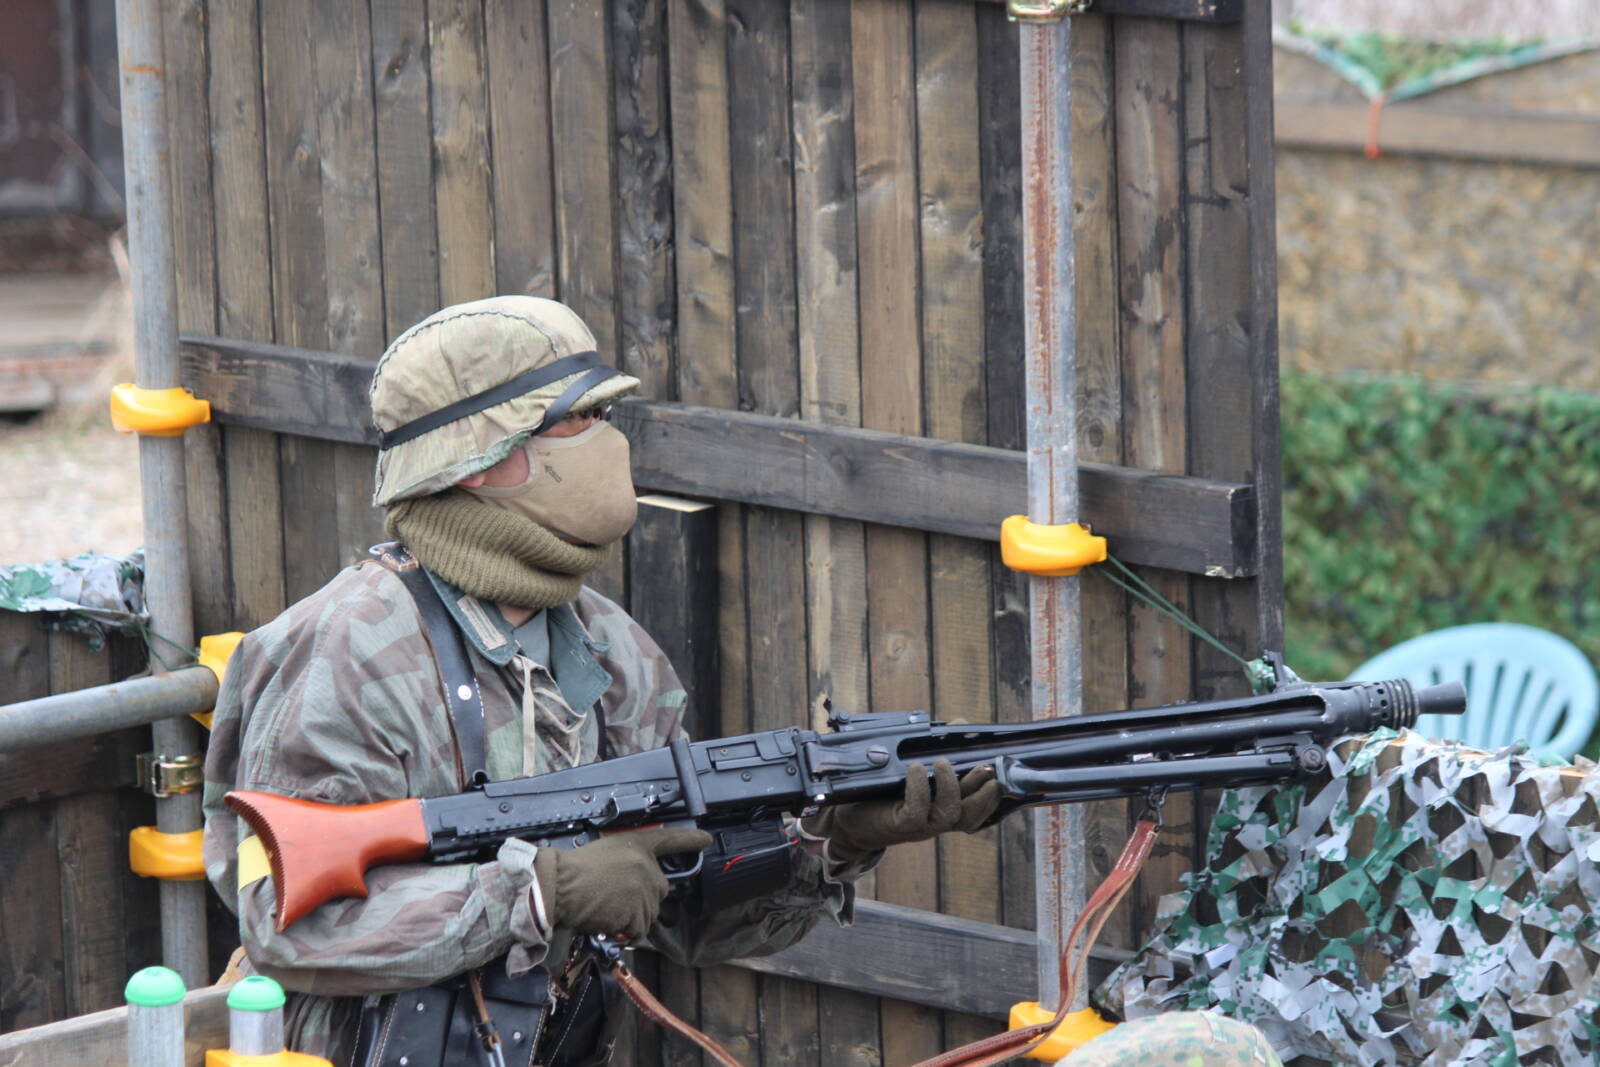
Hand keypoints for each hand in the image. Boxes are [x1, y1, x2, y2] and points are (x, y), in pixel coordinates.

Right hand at [533, 826, 711, 939]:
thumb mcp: (606, 852)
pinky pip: (639, 930)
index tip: (706, 839)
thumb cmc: (574, 870)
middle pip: (659, 890)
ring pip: (648, 913)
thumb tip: (638, 885)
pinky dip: (625, 932)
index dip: (690, 839)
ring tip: (605, 908)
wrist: (560, 887)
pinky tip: (607, 921)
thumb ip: (629, 863)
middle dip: (642, 899)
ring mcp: (645, 889)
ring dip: (630, 917)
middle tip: (613, 899)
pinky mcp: (638, 911)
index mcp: (637, 845)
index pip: (670, 839)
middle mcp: (647, 865)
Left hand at [801, 759, 999, 863]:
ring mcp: (920, 826)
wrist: (849, 819)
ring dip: (951, 785)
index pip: (979, 806)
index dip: (993, 793)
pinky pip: (916, 811)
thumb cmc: (884, 792)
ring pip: (949, 813)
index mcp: (945, 808)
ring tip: (943, 761)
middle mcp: (938, 820)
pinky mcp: (899, 825)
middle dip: (983, 792)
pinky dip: (919, 788)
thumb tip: (961, 724)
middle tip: (987, 768)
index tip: (1001, 770)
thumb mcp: (914, 768)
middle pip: (971, 814)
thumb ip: (938, 748)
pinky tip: (915, 769)